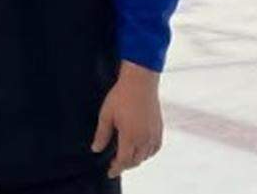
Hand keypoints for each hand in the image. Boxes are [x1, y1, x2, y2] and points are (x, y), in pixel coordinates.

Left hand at [91, 60, 162, 177]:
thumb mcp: (106, 115)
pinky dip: (147, 153)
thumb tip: (96, 149)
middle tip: (114, 164)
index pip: (123, 161)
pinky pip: (155, 148)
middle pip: (135, 160)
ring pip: (145, 156)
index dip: (116, 169)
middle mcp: (144, 139)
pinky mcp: (159, 129)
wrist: (140, 83)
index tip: (110, 173)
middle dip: (124, 165)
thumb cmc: (120, 97)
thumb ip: (102, 134)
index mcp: (130, 136)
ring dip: (135, 159)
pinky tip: (141, 150)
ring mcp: (153, 134)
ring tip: (125, 157)